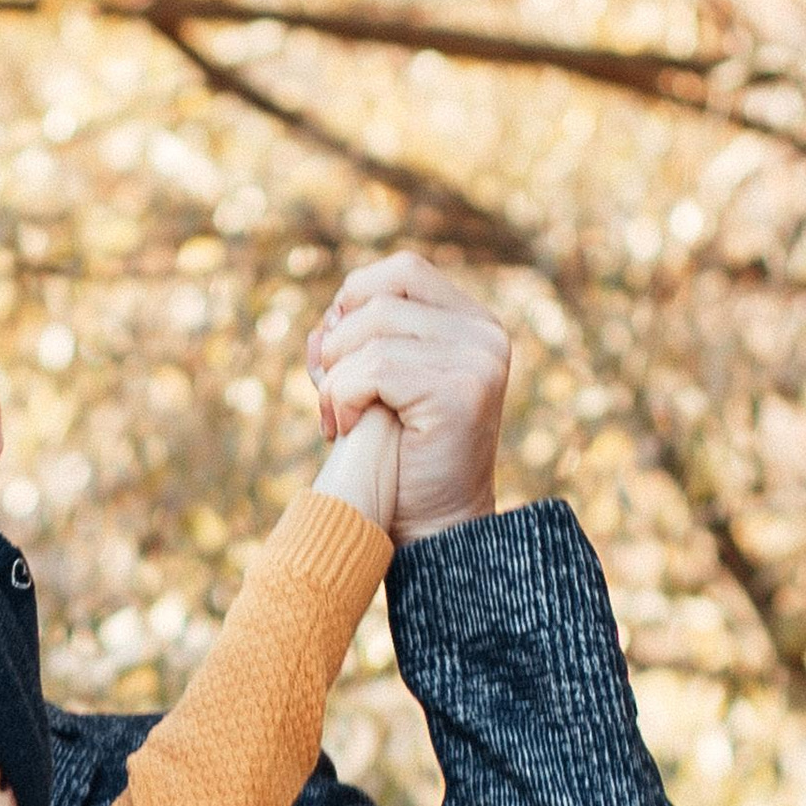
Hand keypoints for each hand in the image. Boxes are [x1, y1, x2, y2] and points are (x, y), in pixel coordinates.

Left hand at [306, 255, 508, 545]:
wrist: (434, 532)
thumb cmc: (399, 466)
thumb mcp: (373, 392)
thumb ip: (353, 348)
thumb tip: (320, 327)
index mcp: (471, 324)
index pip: (403, 272)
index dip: (355, 300)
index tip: (337, 358)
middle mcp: (484, 334)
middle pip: (383, 296)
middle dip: (338, 344)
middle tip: (330, 401)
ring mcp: (478, 360)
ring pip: (373, 333)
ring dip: (336, 379)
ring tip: (337, 424)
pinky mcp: (462, 390)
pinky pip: (375, 368)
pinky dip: (343, 397)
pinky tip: (345, 431)